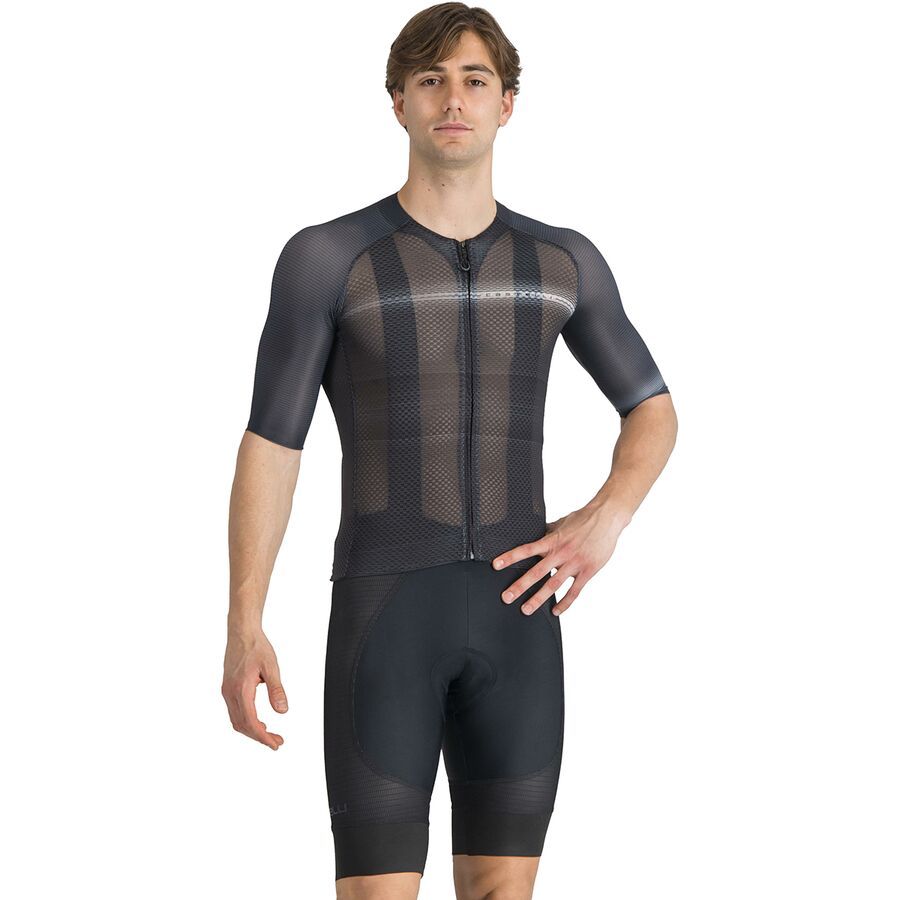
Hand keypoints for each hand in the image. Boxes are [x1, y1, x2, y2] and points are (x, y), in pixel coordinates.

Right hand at [221, 628, 287, 749]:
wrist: (241, 631)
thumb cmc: (257, 646)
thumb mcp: (271, 667)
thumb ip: (276, 690)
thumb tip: (282, 711)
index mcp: (241, 689)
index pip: (251, 722)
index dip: (263, 737)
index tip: (275, 744)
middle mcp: (230, 693)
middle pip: (242, 725)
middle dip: (259, 737)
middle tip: (277, 742)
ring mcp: (227, 691)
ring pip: (236, 720)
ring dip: (252, 731)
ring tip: (269, 734)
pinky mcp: (227, 688)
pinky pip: (234, 711)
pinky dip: (246, 721)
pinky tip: (258, 721)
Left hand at [492, 499, 630, 615]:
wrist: (607, 518)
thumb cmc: (584, 519)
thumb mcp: (561, 523)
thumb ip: (547, 533)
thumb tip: (533, 535)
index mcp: (552, 540)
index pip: (526, 549)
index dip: (510, 557)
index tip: (496, 565)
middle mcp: (561, 553)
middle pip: (537, 572)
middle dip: (520, 586)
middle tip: (507, 597)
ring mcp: (574, 563)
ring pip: (554, 585)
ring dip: (539, 599)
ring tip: (526, 609)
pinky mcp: (588, 571)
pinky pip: (575, 591)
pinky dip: (565, 603)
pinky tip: (556, 611)